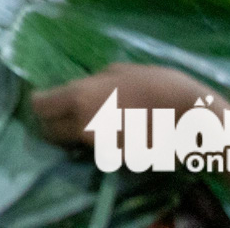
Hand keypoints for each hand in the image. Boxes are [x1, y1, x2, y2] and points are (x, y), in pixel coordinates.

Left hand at [32, 65, 217, 148]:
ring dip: (77, 134)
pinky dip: (102, 144)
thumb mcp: (120, 70)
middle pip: (50, 132)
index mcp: (78, 97)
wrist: (190, 118)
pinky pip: (99, 151)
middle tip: (66, 115)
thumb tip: (86, 85)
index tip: (46, 100)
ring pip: (74, 143)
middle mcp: (82, 125)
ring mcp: (99, 146)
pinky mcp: (117, 160)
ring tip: (99, 120)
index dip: (40, 103)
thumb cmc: (157, 84)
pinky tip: (120, 132)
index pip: (39, 107)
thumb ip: (95, 80)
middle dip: (53, 124)